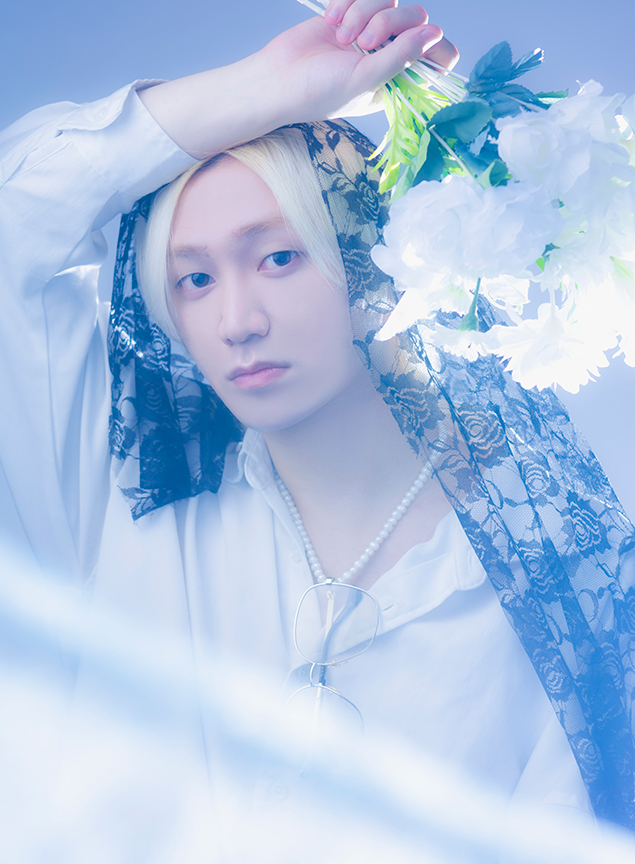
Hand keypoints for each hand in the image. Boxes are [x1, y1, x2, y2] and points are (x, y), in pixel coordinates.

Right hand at [140, 1, 457, 158]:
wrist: (277, 78)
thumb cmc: (317, 92)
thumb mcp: (364, 80)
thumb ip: (400, 58)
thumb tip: (433, 33)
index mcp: (401, 80)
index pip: (440, 57)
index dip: (435, 45)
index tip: (414, 43)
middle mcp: (391, 55)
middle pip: (417, 21)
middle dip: (389, 24)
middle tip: (362, 43)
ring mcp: (372, 32)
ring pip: (391, 2)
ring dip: (364, 12)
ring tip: (340, 34)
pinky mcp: (353, 12)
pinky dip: (349, 1)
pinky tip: (330, 19)